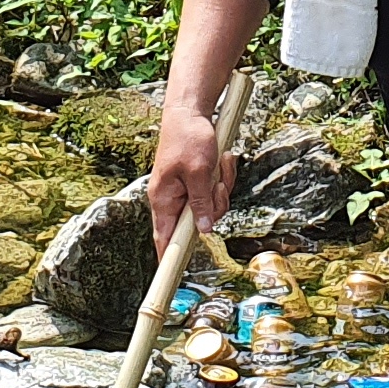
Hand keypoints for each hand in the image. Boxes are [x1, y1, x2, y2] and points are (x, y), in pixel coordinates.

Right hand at [147, 101, 233, 253]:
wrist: (191, 110)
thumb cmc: (188, 137)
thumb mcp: (199, 171)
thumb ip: (201, 202)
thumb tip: (204, 230)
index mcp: (164, 199)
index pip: (164, 239)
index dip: (168, 259)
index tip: (171, 278)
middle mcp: (173, 199)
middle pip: (198, 223)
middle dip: (215, 204)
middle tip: (216, 183)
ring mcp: (187, 191)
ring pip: (212, 207)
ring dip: (222, 187)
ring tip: (220, 163)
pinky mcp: (199, 182)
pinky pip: (216, 191)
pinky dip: (224, 177)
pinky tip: (224, 159)